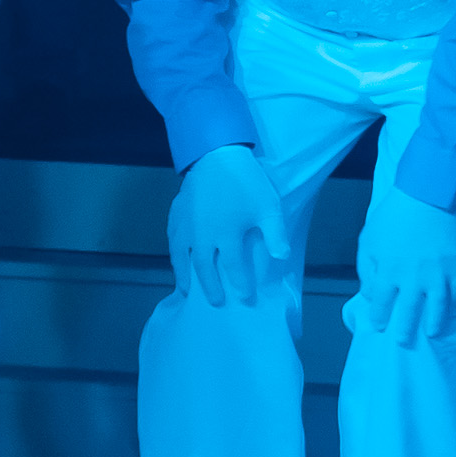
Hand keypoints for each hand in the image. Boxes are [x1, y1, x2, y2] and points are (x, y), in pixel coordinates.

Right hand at [168, 144, 287, 310]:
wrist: (215, 153)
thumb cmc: (245, 181)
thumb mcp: (267, 207)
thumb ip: (274, 234)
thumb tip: (282, 258)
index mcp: (226, 235)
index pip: (234, 269)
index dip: (240, 286)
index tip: (245, 299)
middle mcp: (202, 236)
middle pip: (204, 269)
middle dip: (211, 288)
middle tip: (216, 303)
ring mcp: (186, 226)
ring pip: (182, 258)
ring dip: (185, 276)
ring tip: (186, 290)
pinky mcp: (176, 215)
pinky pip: (173, 241)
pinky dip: (175, 255)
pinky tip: (177, 259)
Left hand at [355, 184, 455, 348]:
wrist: (427, 195)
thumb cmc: (393, 216)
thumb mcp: (368, 240)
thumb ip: (367, 269)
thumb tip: (369, 292)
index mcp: (388, 273)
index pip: (381, 304)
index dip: (380, 317)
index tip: (379, 326)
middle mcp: (412, 280)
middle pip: (408, 312)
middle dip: (405, 330)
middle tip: (403, 341)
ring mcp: (437, 275)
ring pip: (436, 308)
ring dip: (433, 323)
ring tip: (432, 333)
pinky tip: (453, 311)